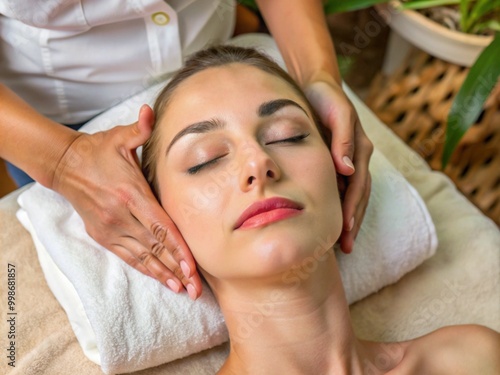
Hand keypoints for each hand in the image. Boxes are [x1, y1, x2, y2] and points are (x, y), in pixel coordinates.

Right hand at [52, 105, 201, 298]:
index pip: (161, 225)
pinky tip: (161, 280)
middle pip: (156, 246)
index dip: (178, 247)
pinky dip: (146, 270)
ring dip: (164, 275)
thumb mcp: (119, 137)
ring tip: (184, 290)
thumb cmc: (99, 151)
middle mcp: (121, 215)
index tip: (193, 266)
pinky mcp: (103, 235)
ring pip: (143, 256)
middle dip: (177, 268)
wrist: (66, 166)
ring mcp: (111, 228)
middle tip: (197, 288)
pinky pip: (128, 257)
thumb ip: (140, 128)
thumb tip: (151, 110)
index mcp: (131, 193)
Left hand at [305, 81, 372, 253]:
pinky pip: (342, 188)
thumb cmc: (326, 98)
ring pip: (353, 196)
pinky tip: (333, 221)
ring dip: (350, 219)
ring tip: (343, 243)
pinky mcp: (338, 161)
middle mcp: (357, 158)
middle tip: (346, 247)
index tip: (346, 229)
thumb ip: (344, 139)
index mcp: (359, 149)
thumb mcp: (337, 112)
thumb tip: (347, 169)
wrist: (318, 85)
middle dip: (354, 222)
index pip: (358, 186)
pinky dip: (341, 206)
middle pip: (359, 196)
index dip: (353, 208)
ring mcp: (349, 161)